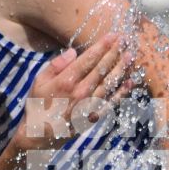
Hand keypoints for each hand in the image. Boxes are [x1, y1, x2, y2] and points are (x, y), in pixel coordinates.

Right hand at [15, 33, 130, 153]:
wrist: (39, 134)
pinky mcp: (94, 116)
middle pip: (102, 68)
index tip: (113, 35)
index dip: (102, 46)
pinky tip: (130, 81)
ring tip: (131, 56)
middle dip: (115, 52)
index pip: (89, 59)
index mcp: (66, 80)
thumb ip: (56, 65)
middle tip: (126, 40)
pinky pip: (112, 102)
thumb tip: (73, 52)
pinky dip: (122, 92)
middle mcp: (81, 91)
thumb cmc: (37, 104)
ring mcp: (89, 105)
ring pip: (110, 83)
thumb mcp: (39, 81)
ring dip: (122, 68)